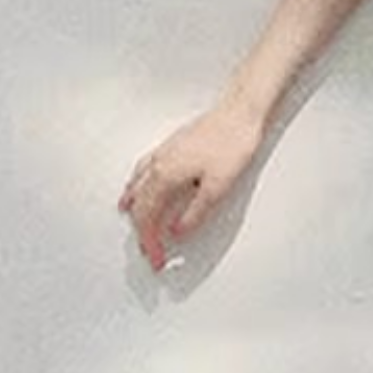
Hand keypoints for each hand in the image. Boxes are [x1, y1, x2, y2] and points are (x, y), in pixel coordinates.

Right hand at [117, 95, 267, 271]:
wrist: (239, 113)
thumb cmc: (231, 144)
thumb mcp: (217, 187)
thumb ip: (195, 213)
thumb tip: (178, 232)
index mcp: (165, 176)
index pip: (148, 218)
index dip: (150, 242)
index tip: (156, 258)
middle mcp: (158, 164)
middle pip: (139, 205)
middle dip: (142, 232)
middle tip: (150, 250)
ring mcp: (162, 153)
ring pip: (137, 187)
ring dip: (135, 209)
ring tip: (133, 224)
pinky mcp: (171, 147)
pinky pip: (142, 172)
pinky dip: (136, 187)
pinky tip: (141, 186)